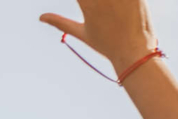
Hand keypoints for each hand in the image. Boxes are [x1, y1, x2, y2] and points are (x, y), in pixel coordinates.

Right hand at [40, 0, 156, 69]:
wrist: (135, 55)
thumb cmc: (108, 46)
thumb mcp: (83, 34)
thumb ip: (61, 22)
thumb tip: (41, 18)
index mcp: (87, 4)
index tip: (87, 4)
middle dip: (99, 2)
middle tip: (101, 9)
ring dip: (110, 1)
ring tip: (112, 12)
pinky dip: (127, 0)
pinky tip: (123, 7)